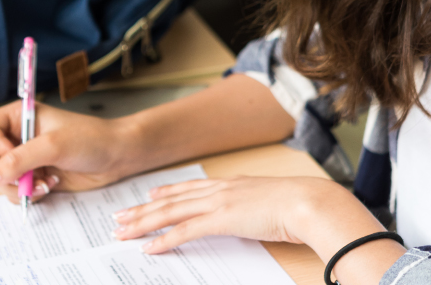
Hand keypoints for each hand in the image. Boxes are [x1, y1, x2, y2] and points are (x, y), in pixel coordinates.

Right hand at [0, 101, 134, 203]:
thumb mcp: (54, 146)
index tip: (12, 153)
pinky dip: (29, 194)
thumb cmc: (91, 139)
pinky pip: (14, 192)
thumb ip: (20, 159)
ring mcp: (24, 158)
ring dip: (19, 187)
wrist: (116, 157)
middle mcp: (17, 137)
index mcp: (19, 117)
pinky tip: (51, 186)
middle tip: (24, 176)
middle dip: (3, 172)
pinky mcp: (33, 177)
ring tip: (45, 183)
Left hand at [110, 176, 361, 252]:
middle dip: (143, 209)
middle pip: (173, 199)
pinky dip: (165, 239)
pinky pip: (185, 230)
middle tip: (120, 217)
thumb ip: (255, 206)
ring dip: (144, 223)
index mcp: (232, 184)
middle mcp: (220, 189)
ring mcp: (219, 203)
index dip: (167, 191)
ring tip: (123, 232)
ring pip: (171, 212)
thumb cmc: (300, 206)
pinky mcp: (222, 219)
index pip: (191, 188)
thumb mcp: (271, 202)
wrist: (309, 202)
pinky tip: (149, 247)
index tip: (150, 194)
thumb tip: (252, 216)